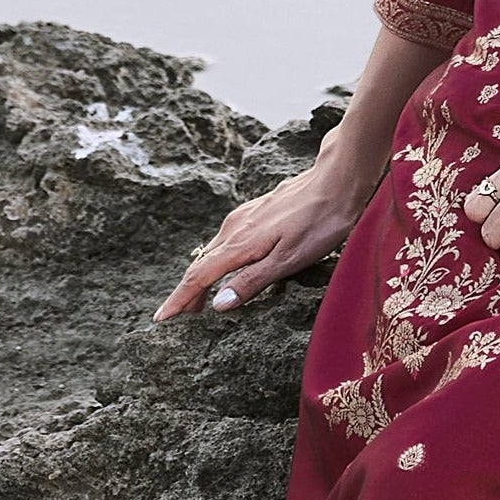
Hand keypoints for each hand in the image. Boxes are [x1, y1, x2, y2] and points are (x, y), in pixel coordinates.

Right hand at [156, 152, 372, 322]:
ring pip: (214, 251)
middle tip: (179, 317)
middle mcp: (235, 228)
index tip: (161, 319)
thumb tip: (217, 304)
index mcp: (239, 244)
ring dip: (203, 275)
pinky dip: (219, 259)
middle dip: (188, 292)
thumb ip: (252, 281)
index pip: (199, 277)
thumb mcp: (289, 260)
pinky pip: (227, 240)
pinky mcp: (257, 211)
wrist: (338, 180)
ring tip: (200, 298)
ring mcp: (245, 216)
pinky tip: (228, 265)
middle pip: (201, 265)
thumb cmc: (320, 223)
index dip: (180, 300)